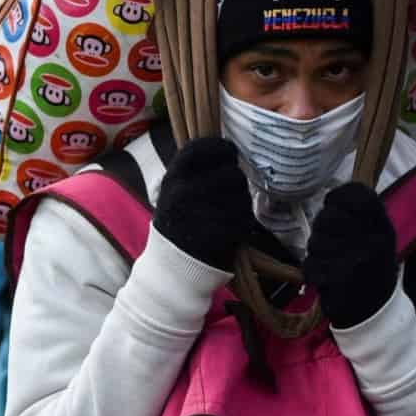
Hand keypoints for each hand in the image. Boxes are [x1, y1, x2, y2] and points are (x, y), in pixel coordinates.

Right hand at [153, 138, 252, 270]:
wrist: (172, 268)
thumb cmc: (176, 226)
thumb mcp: (173, 192)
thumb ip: (194, 171)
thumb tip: (226, 148)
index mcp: (173, 179)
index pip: (201, 148)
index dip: (220, 147)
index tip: (228, 151)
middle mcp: (185, 192)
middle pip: (231, 173)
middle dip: (236, 180)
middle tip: (229, 190)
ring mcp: (203, 213)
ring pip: (242, 196)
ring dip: (241, 202)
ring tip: (227, 213)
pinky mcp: (220, 234)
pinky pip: (243, 219)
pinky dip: (242, 223)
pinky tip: (230, 229)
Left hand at [303, 182, 397, 328]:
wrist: (376, 313)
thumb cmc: (370, 269)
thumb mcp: (376, 237)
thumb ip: (357, 215)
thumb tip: (330, 194)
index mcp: (382, 226)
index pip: (357, 194)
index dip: (337, 197)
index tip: (332, 205)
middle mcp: (374, 238)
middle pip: (326, 217)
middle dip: (320, 230)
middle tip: (331, 245)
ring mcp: (358, 258)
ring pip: (315, 241)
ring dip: (315, 253)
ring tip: (332, 263)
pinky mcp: (340, 278)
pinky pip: (310, 265)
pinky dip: (313, 273)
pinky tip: (327, 279)